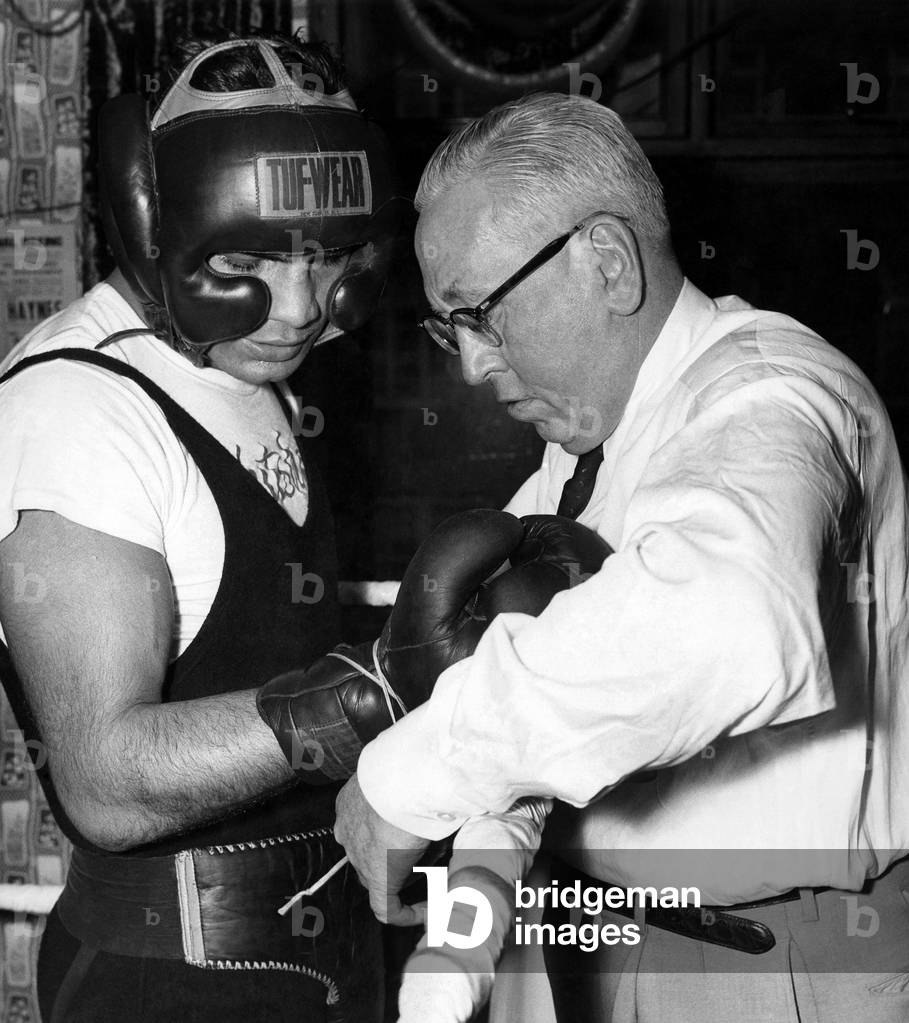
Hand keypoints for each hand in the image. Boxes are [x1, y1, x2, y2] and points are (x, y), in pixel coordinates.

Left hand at [334, 773, 429, 925]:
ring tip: (438, 873)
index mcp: (351, 802)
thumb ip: (416, 794)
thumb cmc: (410, 768)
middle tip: (428, 854)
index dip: (387, 836)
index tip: (408, 838)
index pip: (364, 827)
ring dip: (406, 877)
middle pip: (369, 852)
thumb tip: (443, 807)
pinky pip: (387, 907)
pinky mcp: (377, 877)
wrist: (406, 778)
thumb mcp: (407, 779)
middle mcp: (348, 828)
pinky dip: (407, 913)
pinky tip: (427, 912)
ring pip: (380, 875)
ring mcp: (359, 855)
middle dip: (395, 857)